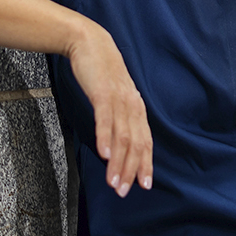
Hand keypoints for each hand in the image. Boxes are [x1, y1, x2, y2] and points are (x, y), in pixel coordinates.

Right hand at [65, 21, 151, 197]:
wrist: (90, 43)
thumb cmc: (101, 73)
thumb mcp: (114, 97)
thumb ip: (119, 117)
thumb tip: (118, 141)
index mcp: (136, 108)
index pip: (145, 142)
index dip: (145, 164)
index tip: (144, 186)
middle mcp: (132, 105)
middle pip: (136, 144)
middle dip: (130, 170)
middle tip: (123, 192)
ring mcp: (119, 99)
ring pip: (122, 136)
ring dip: (118, 162)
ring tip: (113, 182)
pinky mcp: (102, 93)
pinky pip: (106, 119)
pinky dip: (105, 138)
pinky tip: (104, 154)